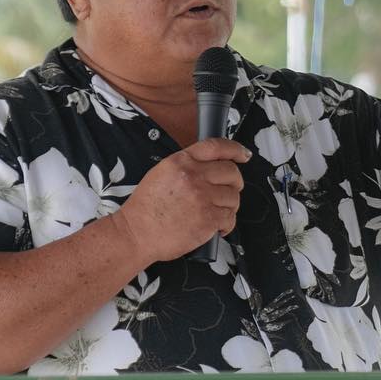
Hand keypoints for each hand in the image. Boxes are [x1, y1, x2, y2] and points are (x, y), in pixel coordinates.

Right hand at [114, 138, 249, 261]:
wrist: (137, 233)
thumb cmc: (146, 208)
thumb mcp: (162, 173)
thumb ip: (187, 166)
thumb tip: (211, 166)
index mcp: (181, 162)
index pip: (216, 147)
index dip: (235, 149)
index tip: (243, 154)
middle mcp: (193, 176)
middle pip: (231, 172)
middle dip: (234, 182)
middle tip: (228, 191)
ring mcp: (202, 198)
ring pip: (233, 197)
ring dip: (229, 205)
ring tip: (215, 212)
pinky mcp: (208, 219)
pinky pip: (230, 218)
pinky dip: (226, 224)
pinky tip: (217, 226)